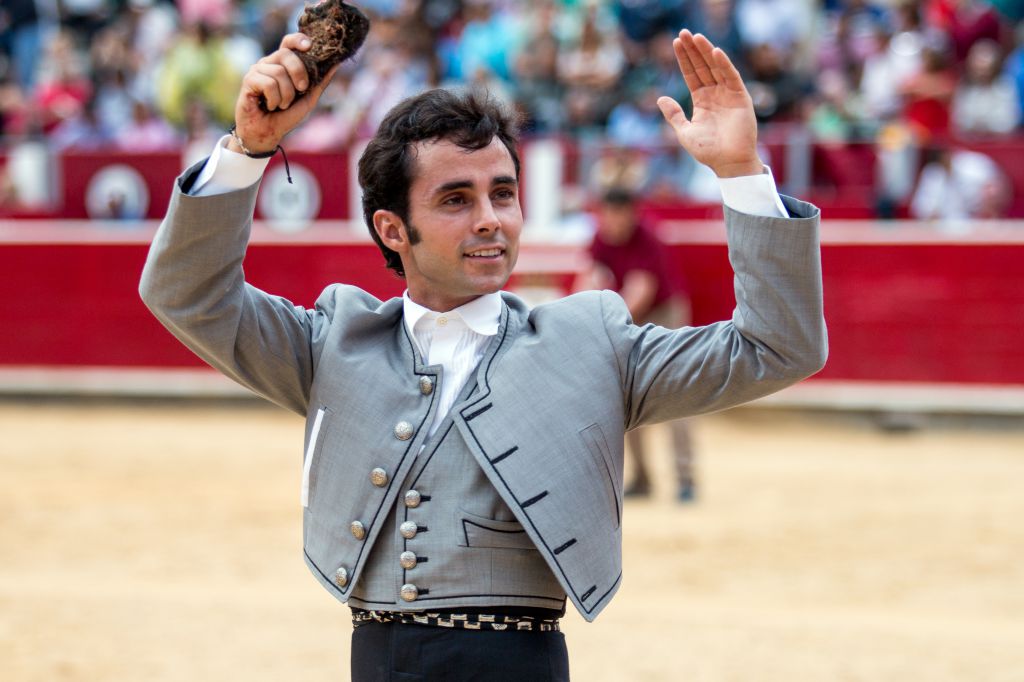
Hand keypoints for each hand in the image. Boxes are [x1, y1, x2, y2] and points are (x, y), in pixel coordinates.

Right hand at [231, 33, 338, 153]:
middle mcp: (269, 63)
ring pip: (278, 72)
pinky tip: (270, 106)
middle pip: (286, 54)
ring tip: (281, 105)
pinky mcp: (248, 80)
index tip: (309, 46)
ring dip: (286, 95)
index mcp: (282, 64)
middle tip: (300, 90)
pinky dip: (274, 99)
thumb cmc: (286, 116)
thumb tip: (337, 64)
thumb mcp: (308, 98)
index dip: (297, 40)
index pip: (288, 43)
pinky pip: (268, 83)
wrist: (267, 133)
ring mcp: (257, 70)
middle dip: (299, 73)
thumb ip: (320, 82)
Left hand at [657, 30, 762, 177]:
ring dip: (706, 51)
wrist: (727, 163)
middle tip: (684, 32)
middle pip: (702, 66)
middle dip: (693, 50)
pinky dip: (723, 64)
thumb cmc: (707, 150)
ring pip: (715, 67)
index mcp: (702, 100)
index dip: (684, 59)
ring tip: (696, 36)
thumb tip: (660, 98)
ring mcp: (728, 94)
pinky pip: (731, 76)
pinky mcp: (740, 97)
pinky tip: (714, 52)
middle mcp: (715, 93)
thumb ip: (674, 115)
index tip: (676, 42)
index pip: (691, 74)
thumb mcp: (684, 131)